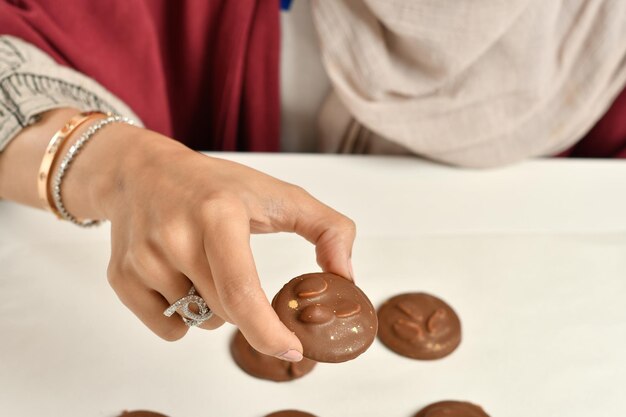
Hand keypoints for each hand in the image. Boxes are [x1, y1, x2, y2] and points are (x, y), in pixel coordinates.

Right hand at [78, 125, 355, 360]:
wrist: (142, 173)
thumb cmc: (216, 185)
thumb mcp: (279, 194)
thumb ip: (328, 229)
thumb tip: (345, 276)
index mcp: (219, 213)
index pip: (241, 290)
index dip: (267, 330)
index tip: (291, 349)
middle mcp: (175, 236)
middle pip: (226, 312)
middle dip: (245, 307)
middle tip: (237, 268)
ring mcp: (143, 259)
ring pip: (199, 322)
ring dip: (213, 308)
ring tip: (202, 262)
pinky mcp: (121, 278)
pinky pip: (168, 328)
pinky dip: (183, 315)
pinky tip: (178, 275)